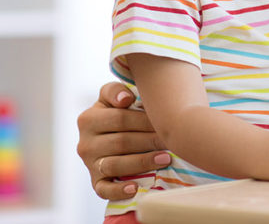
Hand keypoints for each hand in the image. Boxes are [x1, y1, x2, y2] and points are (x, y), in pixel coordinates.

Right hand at [76, 82, 170, 199]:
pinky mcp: (95, 181)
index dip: (144, 120)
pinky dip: (118, 190)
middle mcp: (85, 143)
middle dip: (149, 140)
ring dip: (142, 162)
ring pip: (116, 164)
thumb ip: (115, 90)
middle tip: (171, 140)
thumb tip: (125, 99)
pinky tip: (135, 187)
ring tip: (166, 158)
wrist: (107, 132)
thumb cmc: (117, 110)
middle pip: (121, 142)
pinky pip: (103, 189)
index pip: (120, 119)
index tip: (164, 121)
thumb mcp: (111, 96)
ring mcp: (89, 163)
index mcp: (88, 119)